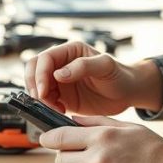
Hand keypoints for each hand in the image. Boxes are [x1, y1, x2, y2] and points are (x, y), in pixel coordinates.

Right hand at [24, 41, 162, 114]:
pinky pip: (45, 100)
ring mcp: (60, 81)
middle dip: (34, 85)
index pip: (44, 58)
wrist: (128, 93)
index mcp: (70, 51)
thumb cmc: (120, 74)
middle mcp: (62, 64)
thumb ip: (83, 66)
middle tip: (43, 100)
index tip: (43, 91)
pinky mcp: (62, 96)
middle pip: (34, 69)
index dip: (40, 74)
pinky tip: (59, 111)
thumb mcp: (106, 66)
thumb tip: (58, 74)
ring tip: (55, 108)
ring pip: (36, 86)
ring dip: (40, 98)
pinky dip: (46, 107)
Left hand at [41, 116, 162, 162]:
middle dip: (66, 158)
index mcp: (101, 138)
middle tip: (80, 158)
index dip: (48, 138)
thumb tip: (71, 120)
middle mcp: (98, 160)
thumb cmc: (154, 150)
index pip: (59, 137)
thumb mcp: (126, 127)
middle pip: (60, 161)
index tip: (46, 139)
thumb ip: (96, 122)